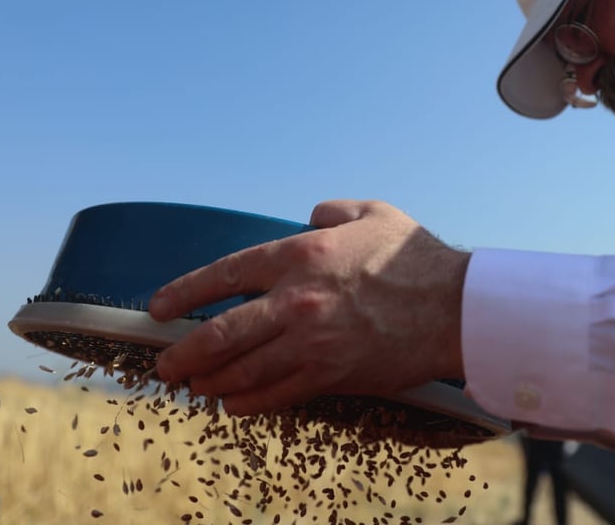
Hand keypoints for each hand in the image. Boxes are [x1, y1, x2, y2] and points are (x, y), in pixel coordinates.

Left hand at [148, 199, 469, 414]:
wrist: (455, 308)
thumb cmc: (416, 258)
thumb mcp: (373, 212)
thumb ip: (333, 210)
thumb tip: (312, 215)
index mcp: (301, 256)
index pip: (224, 275)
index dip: (184, 292)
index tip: (160, 307)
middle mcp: (296, 302)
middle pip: (221, 334)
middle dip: (185, 352)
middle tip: (166, 363)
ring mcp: (311, 343)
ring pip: (243, 370)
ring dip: (212, 381)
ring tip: (195, 387)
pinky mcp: (331, 375)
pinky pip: (278, 395)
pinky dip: (250, 402)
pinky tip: (234, 404)